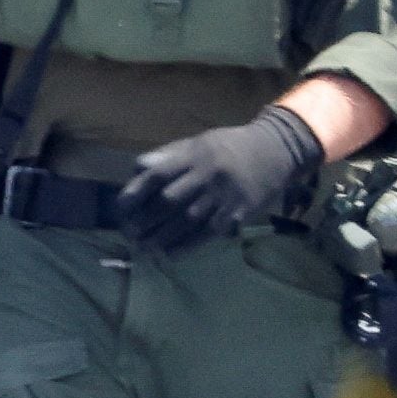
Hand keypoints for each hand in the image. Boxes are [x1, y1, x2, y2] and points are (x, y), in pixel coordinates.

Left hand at [115, 105, 323, 250]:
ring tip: (144, 249)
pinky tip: (171, 254)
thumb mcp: (196, 143)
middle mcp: (205, 176)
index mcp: (192, 156)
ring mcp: (222, 197)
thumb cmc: (229, 146)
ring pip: (187, 221)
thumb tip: (137, 170)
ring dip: (163, 237)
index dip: (136, 192)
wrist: (275, 151)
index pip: (157, 175)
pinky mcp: (238, 214)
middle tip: (129, 234)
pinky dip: (188, 245)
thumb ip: (167, 156)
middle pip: (169, 201)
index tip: (121, 208)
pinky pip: (209, 233)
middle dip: (146, 220)